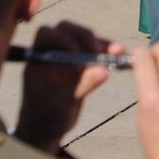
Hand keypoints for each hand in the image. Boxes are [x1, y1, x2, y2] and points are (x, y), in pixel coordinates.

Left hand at [15, 21, 121, 154]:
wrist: (46, 129)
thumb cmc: (46, 118)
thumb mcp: (61, 105)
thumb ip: (82, 86)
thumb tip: (104, 71)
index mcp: (38, 60)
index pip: (46, 34)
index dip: (63, 37)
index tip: (76, 51)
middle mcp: (51, 53)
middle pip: (67, 30)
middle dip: (85, 36)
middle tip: (98, 51)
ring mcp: (67, 57)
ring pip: (84, 37)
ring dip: (101, 43)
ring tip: (117, 52)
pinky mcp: (81, 62)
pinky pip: (95, 50)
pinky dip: (108, 51)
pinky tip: (120, 54)